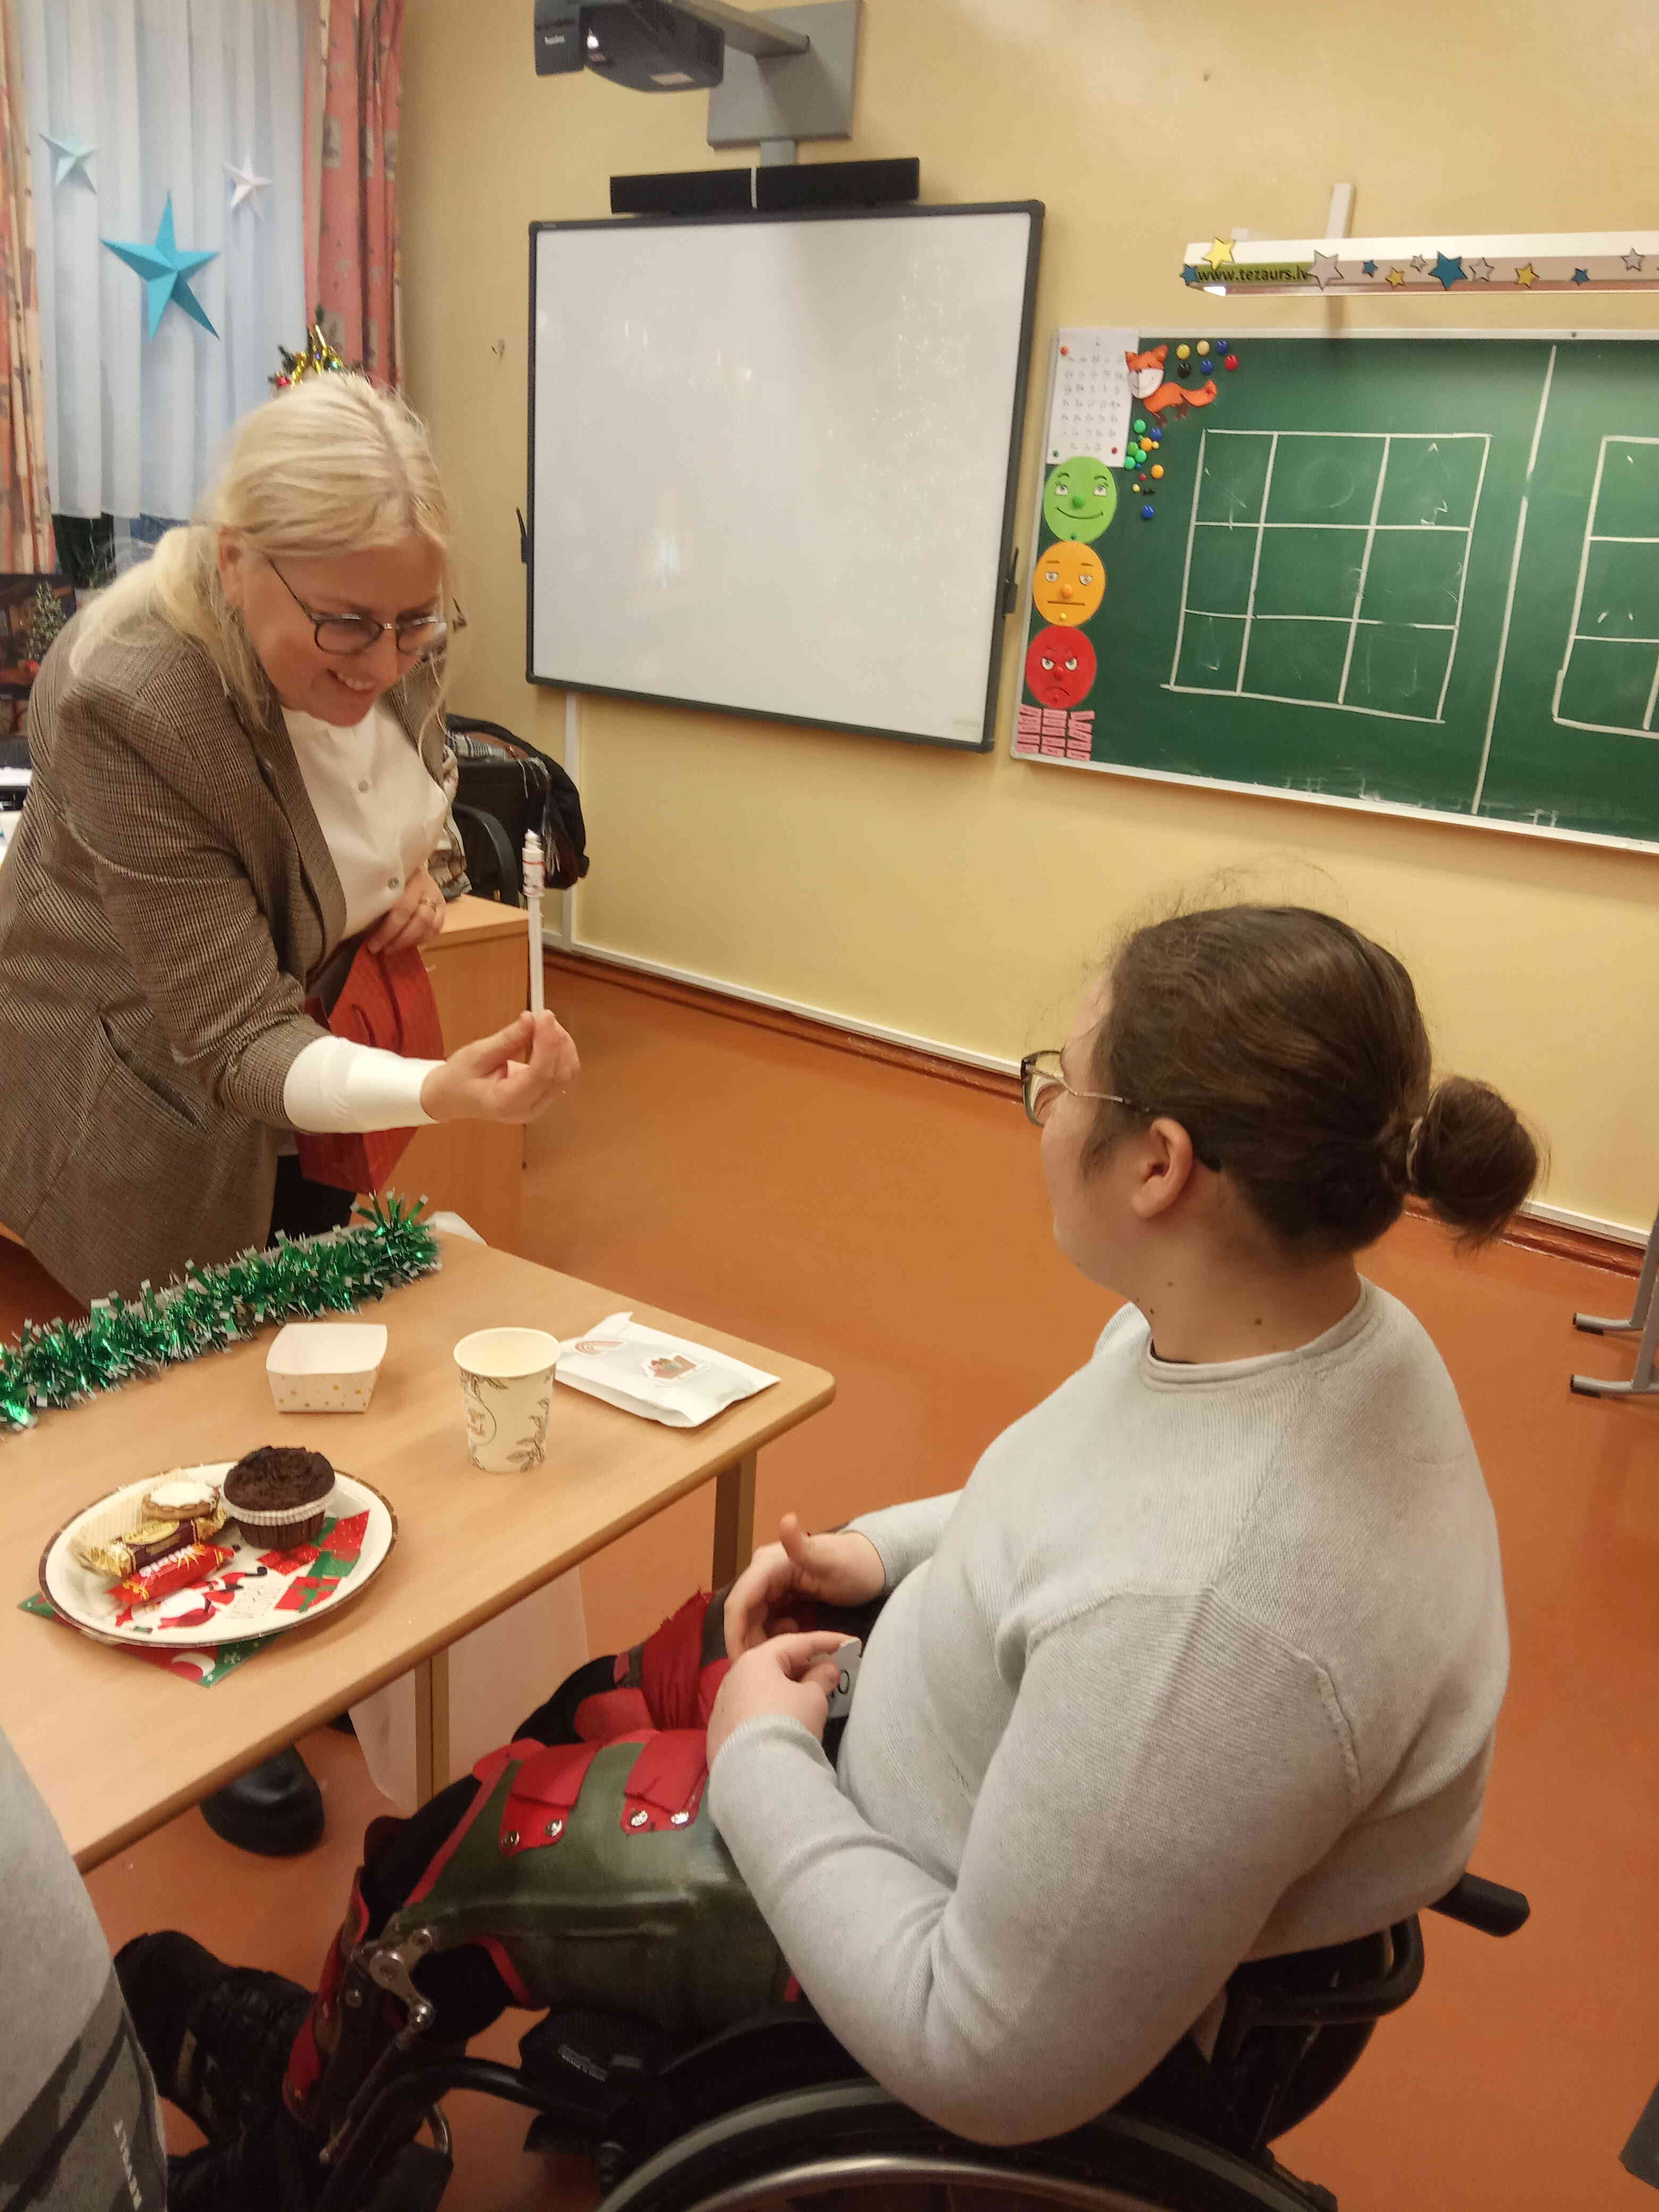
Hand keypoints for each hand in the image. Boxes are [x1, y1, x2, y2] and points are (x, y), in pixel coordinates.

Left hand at [366, 864, 446, 956]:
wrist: (403, 866)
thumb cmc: (385, 879)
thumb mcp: (378, 889)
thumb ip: (375, 908)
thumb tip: (366, 935)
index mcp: (408, 878)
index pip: (402, 909)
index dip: (387, 931)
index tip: (372, 946)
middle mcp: (426, 886)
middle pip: (421, 919)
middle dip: (400, 940)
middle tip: (384, 950)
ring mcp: (437, 896)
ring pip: (432, 926)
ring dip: (412, 941)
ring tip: (395, 948)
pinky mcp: (442, 905)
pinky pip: (437, 928)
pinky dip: (423, 939)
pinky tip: (408, 944)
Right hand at [419, 1008, 578, 1124]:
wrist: (455, 1097)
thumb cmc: (460, 1077)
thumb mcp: (476, 1055)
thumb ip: (507, 1040)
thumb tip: (531, 1019)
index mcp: (506, 1103)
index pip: (540, 1074)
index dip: (548, 1043)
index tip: (544, 1016)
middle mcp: (528, 1110)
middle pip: (559, 1075)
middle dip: (557, 1041)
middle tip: (543, 1016)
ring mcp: (539, 1107)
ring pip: (567, 1075)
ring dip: (562, 1045)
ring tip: (543, 1025)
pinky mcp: (544, 1098)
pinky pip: (563, 1075)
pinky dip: (561, 1053)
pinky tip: (546, 1038)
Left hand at [707, 1630, 852, 1763]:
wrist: (757, 1774)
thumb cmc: (788, 1722)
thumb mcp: (813, 1698)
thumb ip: (821, 1678)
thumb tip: (827, 1669)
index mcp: (756, 1660)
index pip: (797, 1643)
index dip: (826, 1641)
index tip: (849, 1643)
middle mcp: (734, 1677)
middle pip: (774, 1664)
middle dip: (804, 1665)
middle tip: (829, 1670)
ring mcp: (723, 1705)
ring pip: (760, 1688)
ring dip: (785, 1688)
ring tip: (809, 1694)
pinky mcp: (720, 1732)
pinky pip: (750, 1710)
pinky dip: (769, 1708)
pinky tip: (783, 1718)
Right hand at [723, 1512, 884, 1657]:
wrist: (873, 1565)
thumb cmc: (855, 1565)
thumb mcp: (831, 1560)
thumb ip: (804, 1546)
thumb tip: (786, 1518)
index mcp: (768, 1564)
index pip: (739, 1602)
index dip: (734, 1633)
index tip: (739, 1664)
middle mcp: (763, 1572)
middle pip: (742, 1613)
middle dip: (745, 1643)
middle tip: (757, 1673)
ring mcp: (771, 1583)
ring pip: (752, 1619)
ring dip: (758, 1642)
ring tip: (777, 1665)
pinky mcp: (779, 1594)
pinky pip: (765, 1620)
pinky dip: (770, 1637)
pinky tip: (789, 1648)